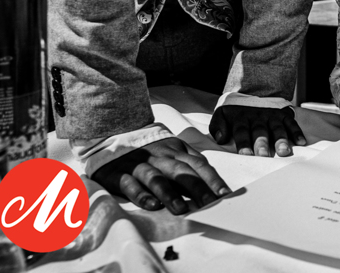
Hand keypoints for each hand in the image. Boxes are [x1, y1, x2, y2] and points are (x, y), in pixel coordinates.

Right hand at [92, 137, 229, 213]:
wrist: (114, 131)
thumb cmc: (151, 148)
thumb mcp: (174, 149)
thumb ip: (191, 163)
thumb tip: (213, 184)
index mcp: (176, 151)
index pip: (198, 164)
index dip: (212, 179)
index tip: (225, 194)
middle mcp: (160, 157)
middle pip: (181, 172)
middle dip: (197, 188)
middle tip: (209, 204)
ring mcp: (139, 165)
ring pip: (156, 179)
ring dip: (170, 194)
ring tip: (181, 209)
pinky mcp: (119, 174)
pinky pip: (131, 185)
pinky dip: (142, 195)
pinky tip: (152, 205)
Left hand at [209, 105, 304, 156]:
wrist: (254, 89)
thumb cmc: (236, 110)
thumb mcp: (221, 113)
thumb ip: (217, 126)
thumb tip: (220, 138)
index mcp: (241, 118)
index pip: (241, 132)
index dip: (244, 143)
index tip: (246, 155)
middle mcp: (257, 117)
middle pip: (260, 131)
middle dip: (262, 143)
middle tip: (264, 155)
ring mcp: (272, 116)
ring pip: (277, 128)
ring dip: (281, 139)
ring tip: (284, 151)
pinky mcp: (284, 114)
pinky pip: (292, 123)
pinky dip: (297, 132)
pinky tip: (301, 142)